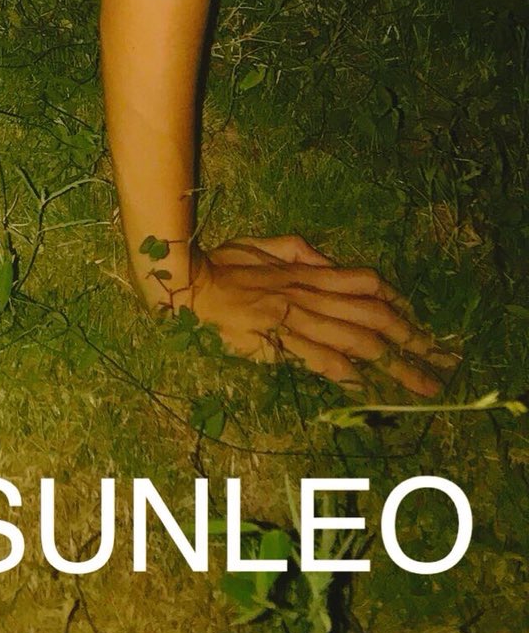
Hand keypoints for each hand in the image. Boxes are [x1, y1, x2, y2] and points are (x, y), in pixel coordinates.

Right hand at [154, 236, 458, 396]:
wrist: (190, 284)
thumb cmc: (224, 264)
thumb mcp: (266, 244)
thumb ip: (301, 251)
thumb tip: (330, 263)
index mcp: (308, 272)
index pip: (366, 282)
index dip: (397, 300)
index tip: (417, 319)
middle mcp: (310, 294)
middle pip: (373, 315)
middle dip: (412, 338)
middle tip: (442, 361)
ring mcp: (297, 319)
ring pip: (357, 340)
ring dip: (395, 363)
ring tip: (423, 384)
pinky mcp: (279, 342)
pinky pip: (320, 359)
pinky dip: (347, 373)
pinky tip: (370, 389)